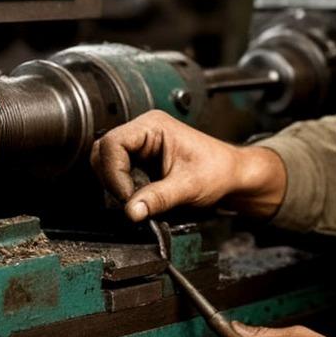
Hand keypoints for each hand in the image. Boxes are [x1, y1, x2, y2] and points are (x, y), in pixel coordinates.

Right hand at [89, 111, 284, 221]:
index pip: (113, 143)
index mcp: (153, 125)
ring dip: (116, 186)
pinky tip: (141, 198)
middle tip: (130, 201)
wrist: (232, 176)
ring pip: (106, 164)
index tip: (127, 196)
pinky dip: (123, 190)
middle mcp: (142, 132)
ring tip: (139, 200)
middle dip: (112, 180)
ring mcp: (139, 146)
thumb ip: (158, 198)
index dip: (114, 173)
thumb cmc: (218, 170)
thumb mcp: (189, 186)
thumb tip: (131, 211)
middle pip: (103, 153)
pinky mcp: (139, 162)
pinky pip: (117, 175)